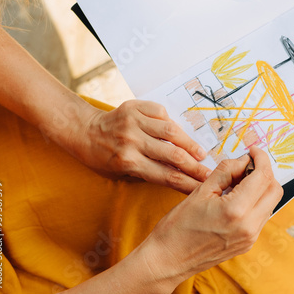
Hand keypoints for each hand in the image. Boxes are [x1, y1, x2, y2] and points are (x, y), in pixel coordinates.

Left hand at [73, 100, 210, 192]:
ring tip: (201, 153)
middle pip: (173, 155)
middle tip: (210, 173)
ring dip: (190, 144)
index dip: (188, 183)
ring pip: (171, 132)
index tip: (203, 187)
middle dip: (196, 166)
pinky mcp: (134, 106)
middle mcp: (132, 142)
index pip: (167, 176)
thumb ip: (149, 172)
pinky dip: (172, 123)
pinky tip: (178, 133)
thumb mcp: (122, 174)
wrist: (83, 131)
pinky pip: (161, 113)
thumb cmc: (103, 159)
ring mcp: (134, 121)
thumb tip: (180, 175)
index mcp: (128, 163)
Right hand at [137, 146, 283, 293]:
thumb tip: (243, 161)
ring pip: (270, 203)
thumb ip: (226, 171)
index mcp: (236, 211)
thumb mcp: (200, 191)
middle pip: (275, 190)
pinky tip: (237, 196)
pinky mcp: (247, 243)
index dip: (261, 159)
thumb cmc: (178, 227)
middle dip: (265, 172)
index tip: (253, 151)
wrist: (169, 260)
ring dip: (261, 187)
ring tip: (238, 180)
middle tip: (247, 164)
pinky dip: (255, 201)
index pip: (263, 177)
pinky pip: (261, 215)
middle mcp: (249, 226)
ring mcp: (250, 238)